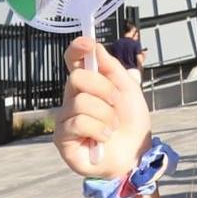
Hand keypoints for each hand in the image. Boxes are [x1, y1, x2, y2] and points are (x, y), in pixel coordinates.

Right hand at [54, 37, 149, 180]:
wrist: (135, 153)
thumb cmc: (130, 122)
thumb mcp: (128, 90)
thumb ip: (111, 68)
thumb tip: (94, 46)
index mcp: (87, 84)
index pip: (73, 61)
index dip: (77, 49)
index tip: (87, 43)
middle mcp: (71, 99)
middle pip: (78, 77)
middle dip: (105, 90)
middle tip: (116, 104)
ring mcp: (64, 119)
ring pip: (81, 102)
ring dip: (106, 115)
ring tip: (111, 127)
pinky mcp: (61, 139)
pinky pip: (79, 123)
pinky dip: (99, 130)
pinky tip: (103, 138)